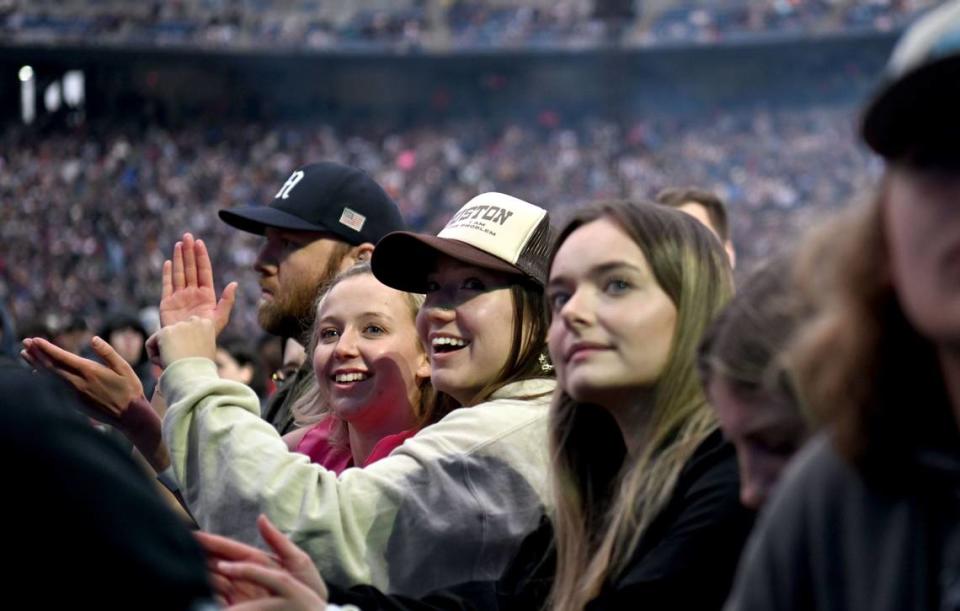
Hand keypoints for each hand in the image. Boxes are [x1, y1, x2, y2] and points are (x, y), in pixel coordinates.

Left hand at [21, 336, 145, 427]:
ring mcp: (74, 394)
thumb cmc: (130, 390)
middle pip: (51, 367)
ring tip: (25, 354)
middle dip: (37, 354)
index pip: (62, 357)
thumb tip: (94, 339)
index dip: (47, 348)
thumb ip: (108, 352)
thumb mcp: (124, 368)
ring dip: (35, 365)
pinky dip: (43, 378)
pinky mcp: (74, 403)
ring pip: (49, 377)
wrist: (130, 416)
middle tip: (25, 342)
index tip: (35, 340)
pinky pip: (54, 387)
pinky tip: (36, 373)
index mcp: (90, 371)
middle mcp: (78, 383)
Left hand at [155, 317, 216, 366]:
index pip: (188, 330)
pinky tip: (165, 363)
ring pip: (162, 341)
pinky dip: (154, 358)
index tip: (190, 358)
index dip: (186, 346)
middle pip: (174, 334)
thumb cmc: (200, 371)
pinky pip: (151, 344)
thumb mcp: (205, 352)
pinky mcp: (164, 331)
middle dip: (174, 347)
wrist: (194, 376)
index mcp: (206, 324)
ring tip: (175, 364)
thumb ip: (195, 342)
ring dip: (165, 353)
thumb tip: (180, 343)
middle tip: (181, 362)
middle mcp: (194, 321)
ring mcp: (179, 325)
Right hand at [160, 232, 237, 333]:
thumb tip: (234, 283)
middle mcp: (192, 294)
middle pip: (191, 268)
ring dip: (179, 258)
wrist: (189, 347)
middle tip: (188, 236)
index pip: (204, 271)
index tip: (199, 242)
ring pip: (179, 273)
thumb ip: (227, 300)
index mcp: (206, 295)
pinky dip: (167, 274)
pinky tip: (168, 262)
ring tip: (179, 243)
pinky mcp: (167, 304)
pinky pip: (167, 286)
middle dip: (189, 252)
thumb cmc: (207, 335)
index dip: (201, 257)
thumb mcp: (220, 317)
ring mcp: (179, 298)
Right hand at [198, 515, 327, 606]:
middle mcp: (245, 576)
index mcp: (257, 561)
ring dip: (201, 576)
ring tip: (185, 568)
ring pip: (214, 582)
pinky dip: (209, 596)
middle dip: (199, 557)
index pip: (230, 550)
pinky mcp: (241, 608)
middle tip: (180, 550)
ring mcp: (241, 594)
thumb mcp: (298, 562)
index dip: (212, 542)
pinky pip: (220, 601)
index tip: (193, 535)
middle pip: (216, 564)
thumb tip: (261, 517)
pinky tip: (198, 591)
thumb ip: (278, 541)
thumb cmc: (308, 588)